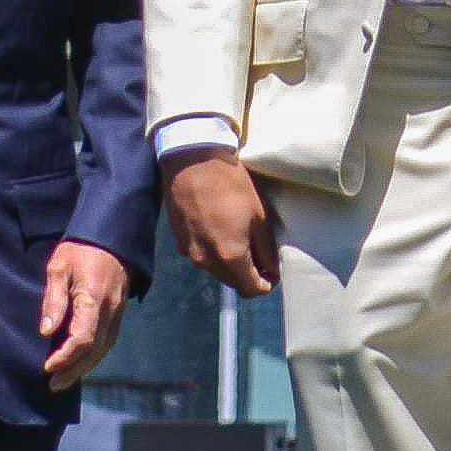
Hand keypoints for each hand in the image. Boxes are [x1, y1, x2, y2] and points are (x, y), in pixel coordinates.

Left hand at [39, 240, 132, 386]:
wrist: (111, 238)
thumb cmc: (80, 250)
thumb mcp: (59, 268)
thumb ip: (54, 300)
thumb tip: (46, 332)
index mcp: (95, 298)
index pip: (83, 338)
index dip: (66, 357)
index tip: (47, 366)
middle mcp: (110, 310)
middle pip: (94, 350)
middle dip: (73, 370)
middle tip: (52, 385)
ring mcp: (117, 313)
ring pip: (103, 349)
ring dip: (83, 368)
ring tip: (62, 381)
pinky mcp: (118, 314)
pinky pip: (107, 342)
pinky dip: (93, 357)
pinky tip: (79, 364)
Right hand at [165, 152, 279, 297]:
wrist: (192, 161)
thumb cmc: (230, 183)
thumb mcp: (258, 215)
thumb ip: (265, 249)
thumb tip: (270, 270)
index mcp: (229, 256)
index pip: (250, 289)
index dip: (265, 284)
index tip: (272, 272)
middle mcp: (206, 261)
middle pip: (232, 283)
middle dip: (247, 275)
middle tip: (259, 256)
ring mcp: (189, 252)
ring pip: (215, 271)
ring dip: (229, 264)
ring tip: (239, 239)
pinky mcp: (178, 241)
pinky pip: (201, 257)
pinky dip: (213, 252)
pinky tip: (219, 230)